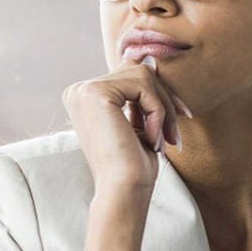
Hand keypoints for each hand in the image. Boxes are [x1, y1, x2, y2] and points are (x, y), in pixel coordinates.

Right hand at [63, 57, 192, 195]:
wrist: (124, 191)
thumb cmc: (133, 165)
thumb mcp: (137, 122)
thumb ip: (139, 92)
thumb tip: (150, 59)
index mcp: (83, 97)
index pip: (129, 77)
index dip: (156, 99)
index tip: (172, 128)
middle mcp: (78, 90)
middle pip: (137, 71)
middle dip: (163, 101)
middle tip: (173, 136)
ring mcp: (84, 90)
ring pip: (144, 75)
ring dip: (163, 107)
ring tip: (163, 139)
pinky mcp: (96, 92)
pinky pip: (143, 85)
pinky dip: (158, 111)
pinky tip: (153, 138)